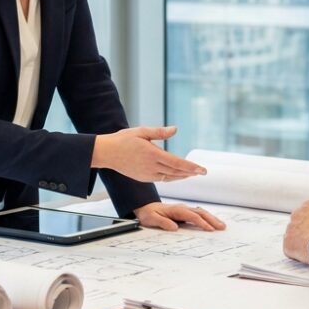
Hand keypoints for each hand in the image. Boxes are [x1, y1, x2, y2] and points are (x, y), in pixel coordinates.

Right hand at [91, 126, 206, 182]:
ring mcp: (147, 174)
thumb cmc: (123, 140)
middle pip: (176, 172)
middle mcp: (151, 167)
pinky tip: (176, 175)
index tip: (202, 170)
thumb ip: (159, 132)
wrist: (106, 153)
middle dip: (190, 172)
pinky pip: (161, 179)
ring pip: (169, 177)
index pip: (177, 163)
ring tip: (192, 174)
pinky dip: (171, 177)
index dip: (191, 167)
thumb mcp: (141, 132)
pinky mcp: (143, 178)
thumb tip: (175, 129)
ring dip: (182, 176)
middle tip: (202, 172)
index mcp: (152, 154)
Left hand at [134, 201, 225, 231]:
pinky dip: (208, 218)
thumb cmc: (148, 214)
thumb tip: (174, 227)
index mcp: (175, 210)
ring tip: (222, 226)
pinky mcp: (185, 213)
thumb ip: (162, 222)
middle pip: (200, 212)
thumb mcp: (151, 219)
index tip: (210, 229)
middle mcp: (182, 208)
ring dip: (212, 218)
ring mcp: (184, 210)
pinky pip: (199, 214)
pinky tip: (213, 223)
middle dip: (212, 220)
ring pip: (201, 212)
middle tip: (222, 227)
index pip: (192, 216)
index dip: (201, 222)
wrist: (145, 208)